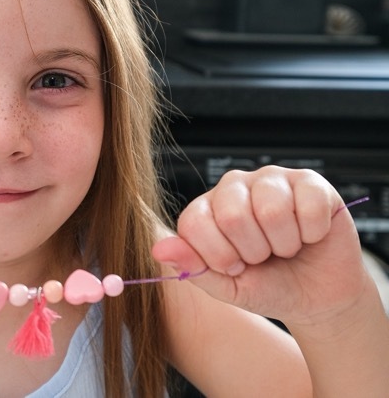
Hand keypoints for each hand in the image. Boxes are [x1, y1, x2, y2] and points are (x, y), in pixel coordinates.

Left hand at [152, 166, 368, 325]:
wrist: (319, 297)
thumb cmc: (268, 286)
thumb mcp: (227, 288)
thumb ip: (192, 267)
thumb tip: (158, 248)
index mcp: (206, 208)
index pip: (194, 223)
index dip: (217, 256)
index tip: (234, 267)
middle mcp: (234, 186)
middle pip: (232, 215)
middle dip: (253, 251)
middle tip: (264, 257)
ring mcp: (271, 179)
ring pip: (272, 210)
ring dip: (284, 244)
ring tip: (287, 247)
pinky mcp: (309, 181)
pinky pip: (308, 206)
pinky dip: (311, 233)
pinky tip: (309, 236)